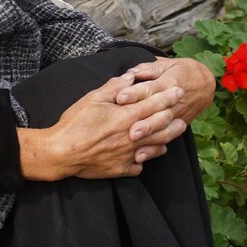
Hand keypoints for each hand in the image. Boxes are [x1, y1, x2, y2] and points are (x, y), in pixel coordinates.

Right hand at [17, 74, 186, 180]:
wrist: (62, 152)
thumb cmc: (75, 122)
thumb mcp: (92, 98)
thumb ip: (114, 87)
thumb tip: (130, 77)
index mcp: (126, 116)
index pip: (155, 104)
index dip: (169, 96)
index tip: (179, 91)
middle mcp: (133, 135)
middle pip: (162, 125)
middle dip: (174, 115)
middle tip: (183, 110)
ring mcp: (129, 154)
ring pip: (157, 146)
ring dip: (169, 137)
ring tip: (176, 130)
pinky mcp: (122, 169)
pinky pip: (142, 164)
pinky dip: (148, 156)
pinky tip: (150, 151)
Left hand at [116, 57, 215, 139]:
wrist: (206, 83)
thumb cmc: (182, 71)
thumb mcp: (167, 64)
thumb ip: (148, 69)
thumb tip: (129, 73)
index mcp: (169, 82)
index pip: (150, 88)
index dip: (135, 93)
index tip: (120, 98)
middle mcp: (174, 101)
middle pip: (158, 112)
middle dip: (144, 122)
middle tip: (129, 129)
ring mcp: (177, 115)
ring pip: (163, 128)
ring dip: (149, 136)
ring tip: (134, 141)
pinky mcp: (178, 126)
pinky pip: (167, 139)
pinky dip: (154, 149)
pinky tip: (141, 156)